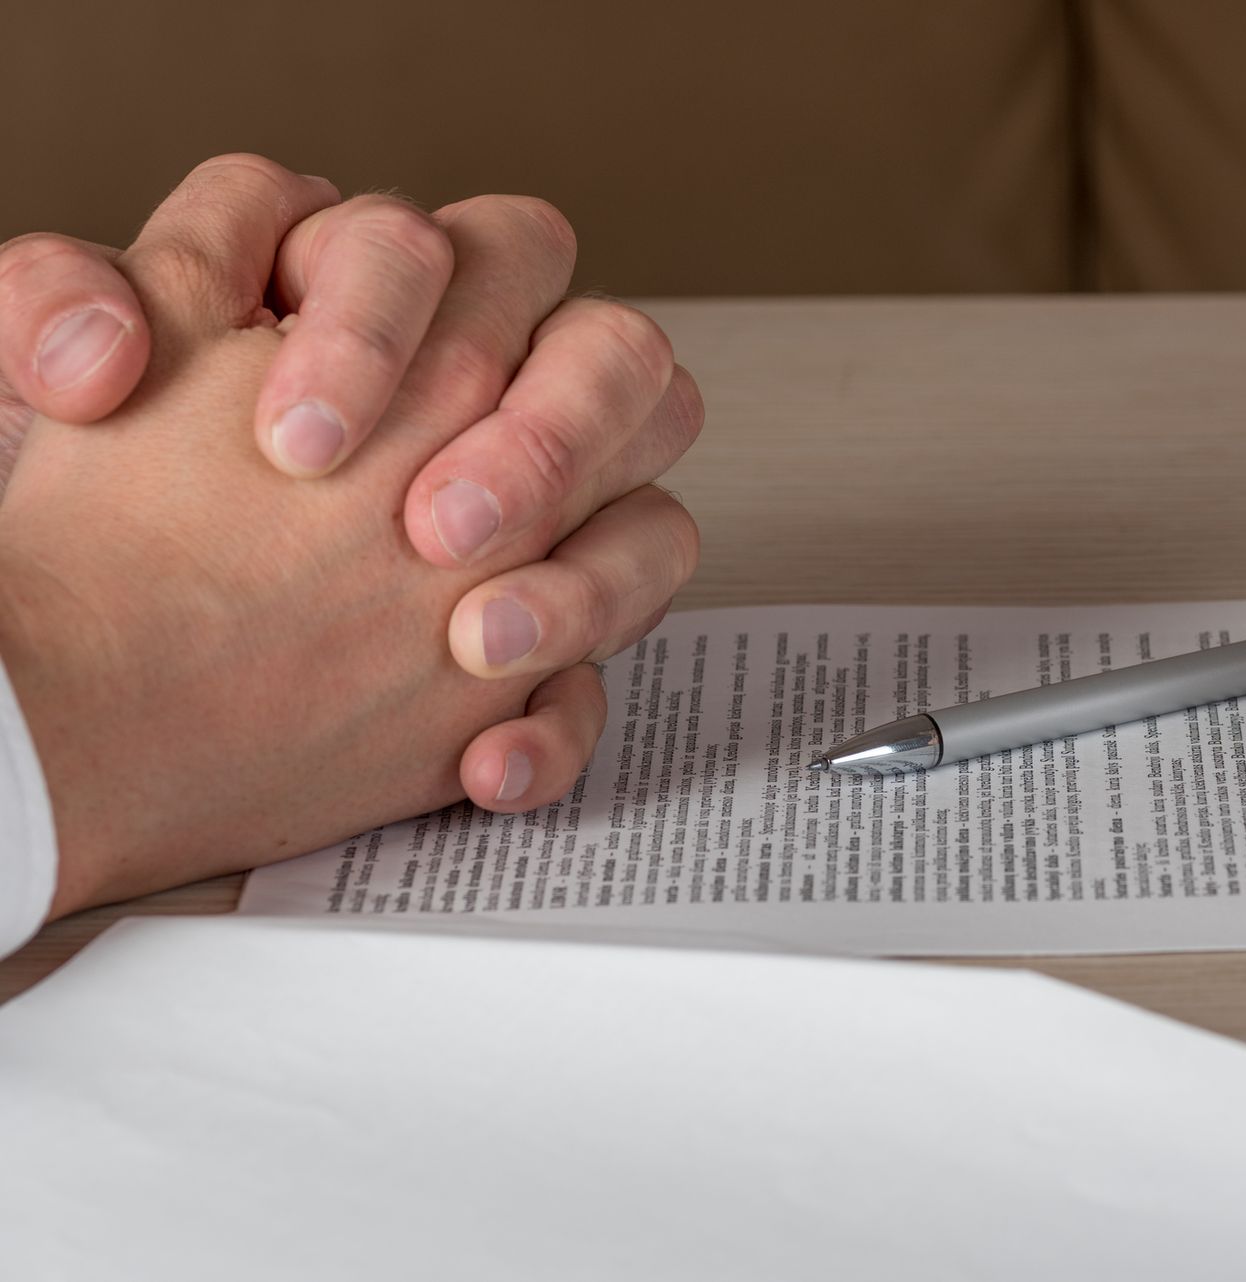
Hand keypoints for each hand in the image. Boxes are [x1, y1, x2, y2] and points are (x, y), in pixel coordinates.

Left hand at [0, 159, 697, 916]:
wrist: (71, 700)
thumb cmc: (76, 529)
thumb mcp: (31, 399)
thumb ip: (48, 306)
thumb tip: (107, 342)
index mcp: (373, 310)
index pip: (429, 250)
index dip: (384, 328)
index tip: (297, 447)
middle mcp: (480, 413)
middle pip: (614, 351)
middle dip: (548, 434)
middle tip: (440, 527)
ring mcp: (528, 544)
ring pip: (655, 517)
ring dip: (591, 581)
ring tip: (475, 644)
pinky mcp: (519, 666)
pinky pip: (597, 690)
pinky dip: (556, 729)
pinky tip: (482, 763)